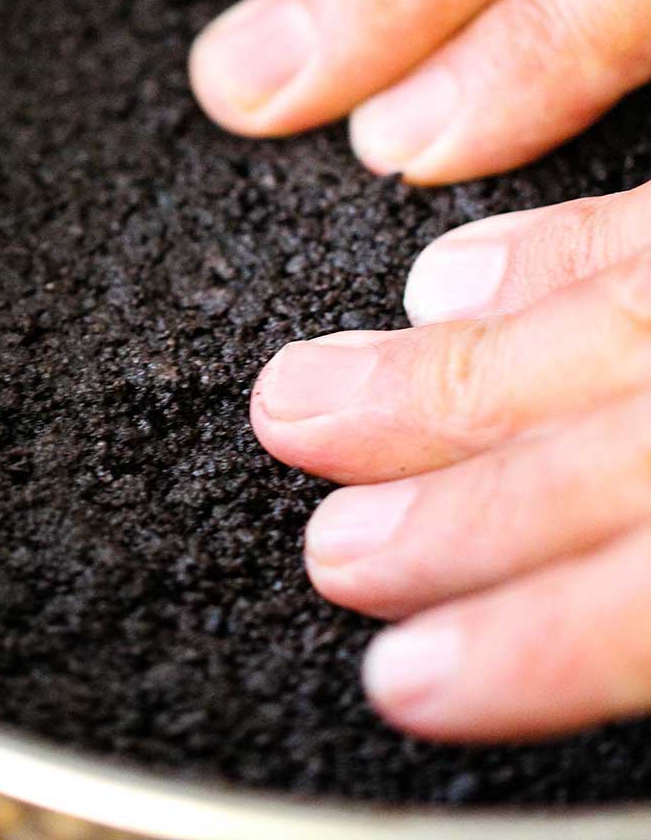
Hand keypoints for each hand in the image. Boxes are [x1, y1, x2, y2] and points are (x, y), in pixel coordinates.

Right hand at [252, 181, 650, 740]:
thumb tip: (589, 613)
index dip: (535, 638)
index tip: (410, 676)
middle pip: (616, 452)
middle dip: (461, 508)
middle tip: (336, 550)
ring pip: (613, 321)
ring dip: (449, 372)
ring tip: (309, 396)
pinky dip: (548, 247)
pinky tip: (448, 275)